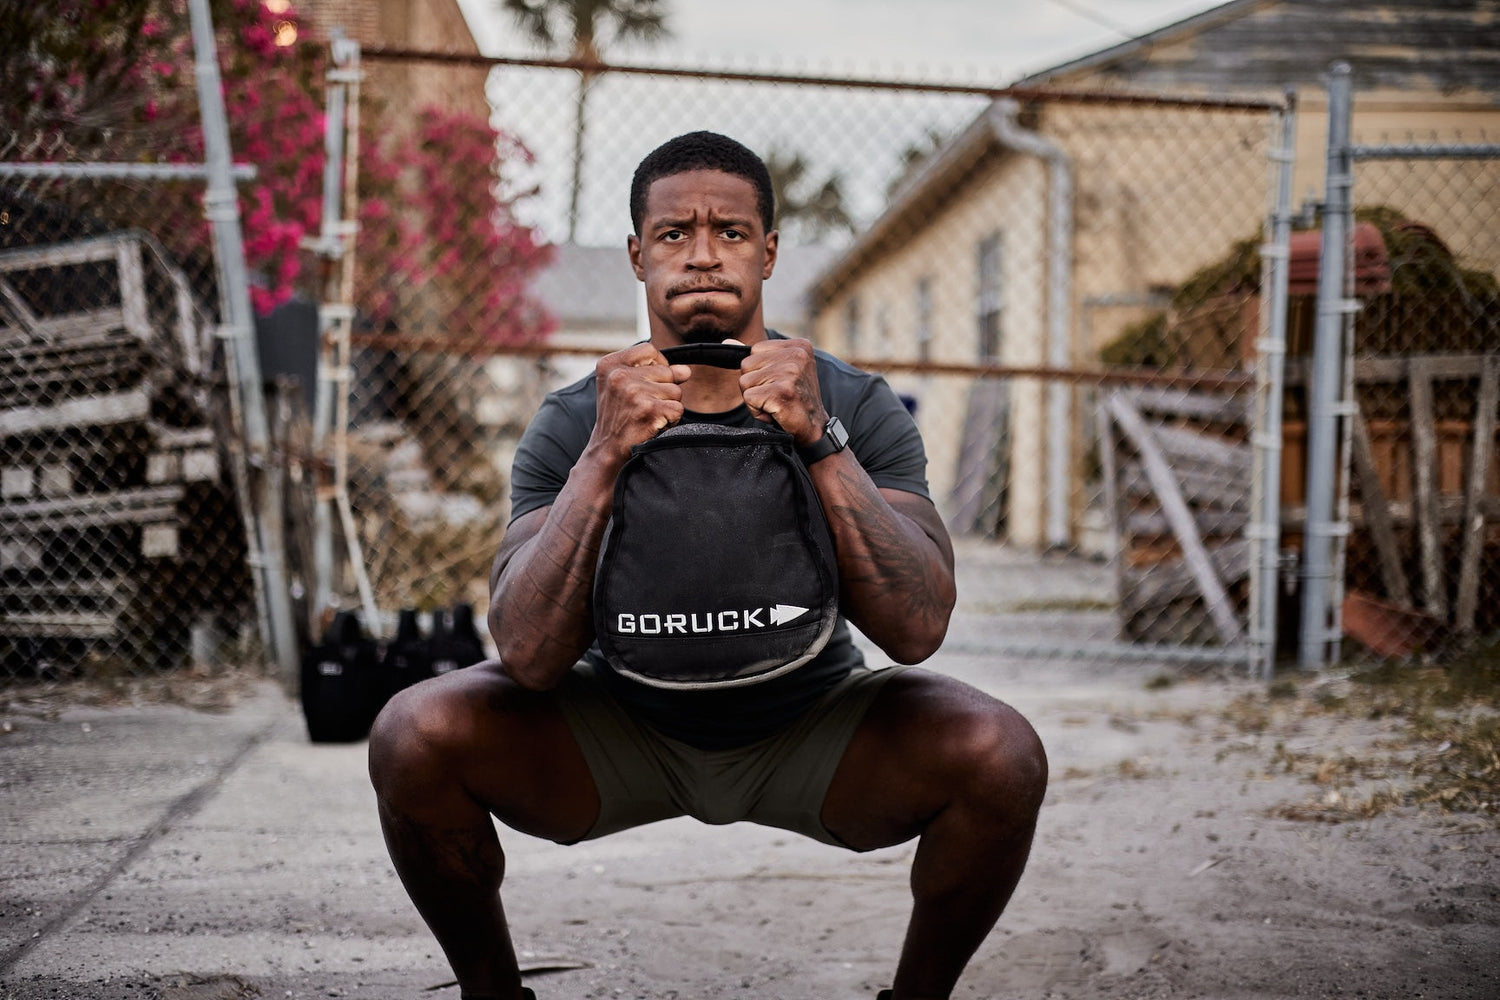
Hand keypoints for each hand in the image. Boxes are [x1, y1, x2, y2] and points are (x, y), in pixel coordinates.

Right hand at [590, 343, 692, 463]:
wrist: (607, 450)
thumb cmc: (619, 416)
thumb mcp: (626, 386)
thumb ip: (656, 372)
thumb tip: (686, 370)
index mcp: (609, 364)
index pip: (649, 350)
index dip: (657, 365)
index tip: (647, 382)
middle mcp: (619, 375)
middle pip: (666, 371)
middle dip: (663, 390)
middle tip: (642, 406)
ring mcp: (634, 392)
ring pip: (675, 391)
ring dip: (667, 406)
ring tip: (647, 415)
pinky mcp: (649, 410)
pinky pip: (678, 409)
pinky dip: (671, 419)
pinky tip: (653, 425)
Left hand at [737, 337, 827, 446]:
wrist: (814, 429)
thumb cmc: (795, 401)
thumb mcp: (779, 371)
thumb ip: (756, 356)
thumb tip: (727, 341)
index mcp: (799, 345)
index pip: (754, 350)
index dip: (760, 372)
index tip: (780, 384)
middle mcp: (796, 354)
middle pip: (746, 365)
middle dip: (755, 385)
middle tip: (777, 396)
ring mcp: (790, 372)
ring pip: (744, 382)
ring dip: (756, 399)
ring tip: (777, 404)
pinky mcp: (781, 391)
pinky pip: (748, 398)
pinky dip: (757, 411)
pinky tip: (776, 412)